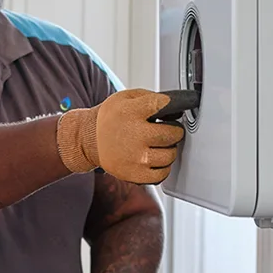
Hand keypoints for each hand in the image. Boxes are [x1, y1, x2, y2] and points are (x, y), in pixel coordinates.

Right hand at [56, 89, 184, 183]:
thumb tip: (176, 107)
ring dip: (168, 149)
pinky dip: (162, 167)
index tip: (183, 105)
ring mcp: (135, 157)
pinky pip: (162, 174)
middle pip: (173, 134)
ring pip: (170, 155)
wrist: (89, 140)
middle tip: (166, 130)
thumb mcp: (126, 98)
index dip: (179, 104)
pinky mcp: (134, 174)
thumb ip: (151, 98)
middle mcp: (134, 135)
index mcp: (131, 111)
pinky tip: (154, 159)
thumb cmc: (111, 118)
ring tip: (158, 145)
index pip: (164, 105)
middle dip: (174, 131)